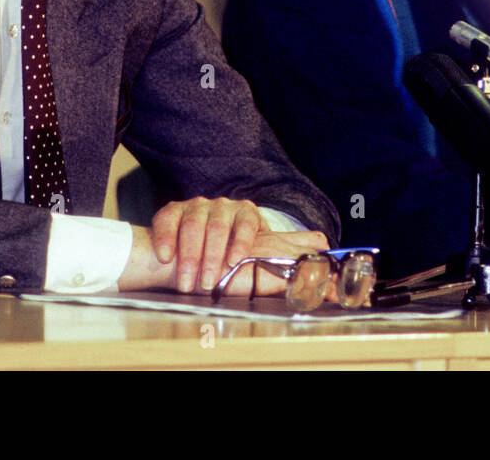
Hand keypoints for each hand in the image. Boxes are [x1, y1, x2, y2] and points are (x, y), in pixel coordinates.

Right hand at [116, 196, 329, 294]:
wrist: (195, 250)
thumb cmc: (231, 256)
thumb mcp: (261, 252)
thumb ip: (291, 251)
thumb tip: (324, 250)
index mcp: (246, 215)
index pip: (248, 221)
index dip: (242, 242)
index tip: (235, 262)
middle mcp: (222, 206)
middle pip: (217, 226)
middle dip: (211, 258)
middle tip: (207, 284)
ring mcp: (195, 207)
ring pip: (192, 226)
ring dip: (189, 257)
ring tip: (188, 282)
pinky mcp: (171, 212)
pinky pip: (167, 221)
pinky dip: (165, 240)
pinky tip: (166, 258)